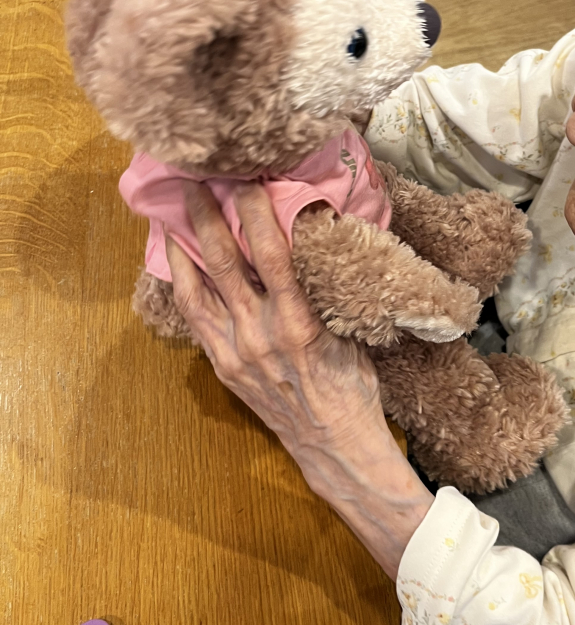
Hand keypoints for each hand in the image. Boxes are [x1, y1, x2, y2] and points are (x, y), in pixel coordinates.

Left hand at [165, 181, 384, 456]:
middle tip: (195, 184)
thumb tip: (316, 240)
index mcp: (298, 323)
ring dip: (183, 249)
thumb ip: (326, 290)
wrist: (334, 443)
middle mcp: (259, 334)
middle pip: (225, 264)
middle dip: (207, 220)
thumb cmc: (352, 385)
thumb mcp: (350, 330)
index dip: (256, 214)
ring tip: (172, 217)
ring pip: (197, 290)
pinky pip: (195, 317)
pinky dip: (184, 285)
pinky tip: (179, 263)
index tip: (249, 182)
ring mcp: (234, 351)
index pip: (272, 255)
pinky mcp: (222, 365)